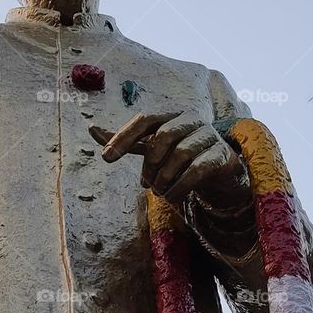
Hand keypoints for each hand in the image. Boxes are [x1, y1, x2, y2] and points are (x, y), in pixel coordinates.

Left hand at [89, 111, 251, 209]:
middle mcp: (192, 119)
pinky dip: (180, 187)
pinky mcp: (221, 156)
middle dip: (149, 165)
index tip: (106, 158)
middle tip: (146, 184)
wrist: (220, 173)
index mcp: (172, 114)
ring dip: (164, 179)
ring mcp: (209, 136)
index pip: (145, 119)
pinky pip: (196, 170)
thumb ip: (126, 140)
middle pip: (163, 136)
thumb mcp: (152, 148)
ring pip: (180, 154)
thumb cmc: (181, 157)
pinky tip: (173, 197)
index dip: (123, 137)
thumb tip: (92, 129)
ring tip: (160, 192)